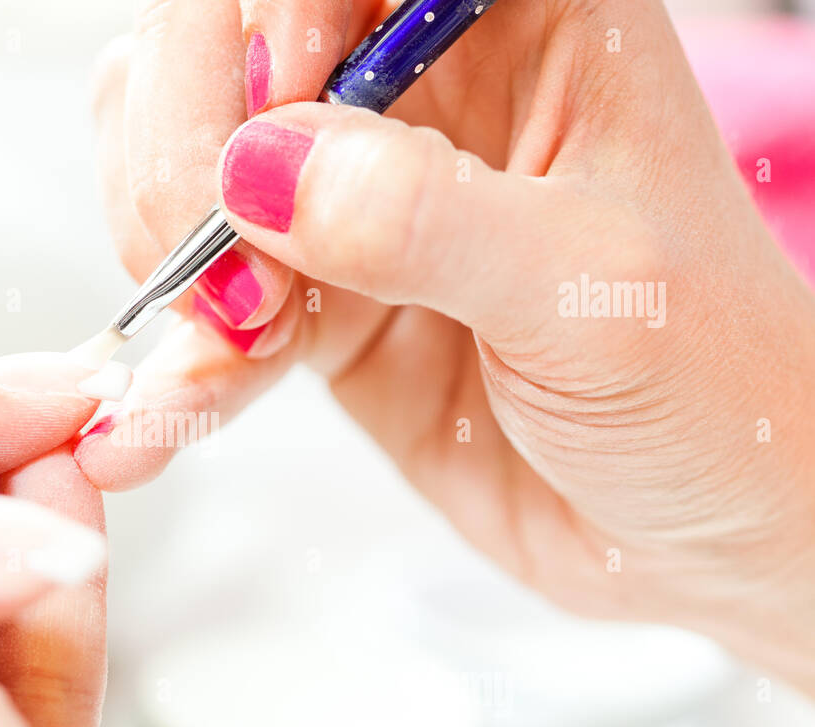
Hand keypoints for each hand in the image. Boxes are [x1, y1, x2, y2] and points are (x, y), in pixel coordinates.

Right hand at [81, 0, 814, 687]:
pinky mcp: (319, 302)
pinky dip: (174, 359)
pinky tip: (164, 418)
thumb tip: (256, 172)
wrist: (699, 527)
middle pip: (224, 42)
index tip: (273, 128)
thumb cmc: (711, 387)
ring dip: (169, 254)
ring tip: (231, 349)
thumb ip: (425, 218)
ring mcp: (358, 199)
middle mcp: (423, 92)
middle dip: (189, 152)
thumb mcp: (592, 291)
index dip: (276, 22)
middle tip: (225, 272)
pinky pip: (204, 298)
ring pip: (188, 159)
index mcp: (521, 20)